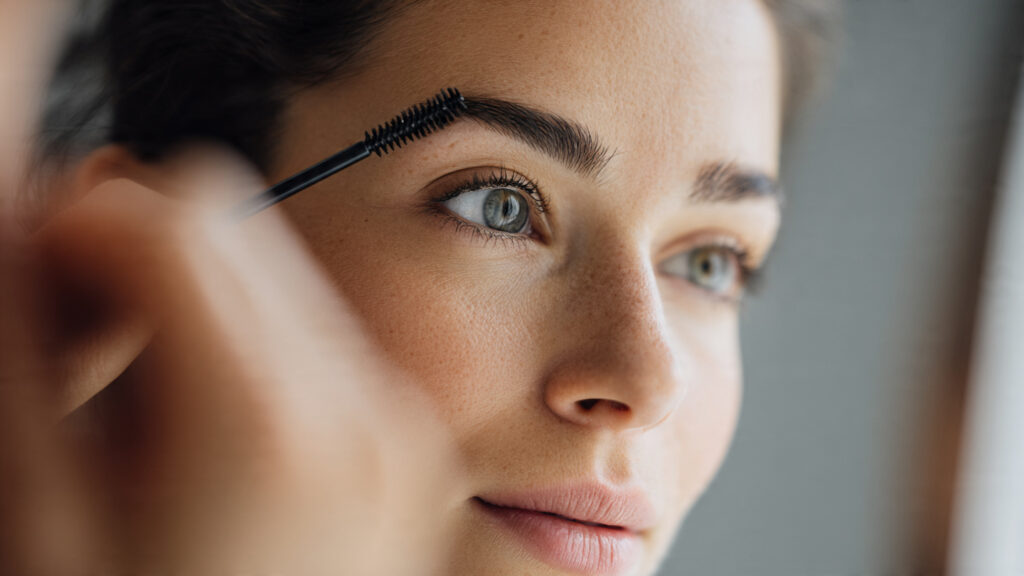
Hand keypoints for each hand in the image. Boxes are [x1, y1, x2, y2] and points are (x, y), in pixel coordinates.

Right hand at [0, 10, 461, 570]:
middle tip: (85, 321)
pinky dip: (252, 335)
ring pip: (281, 260)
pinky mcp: (406, 436)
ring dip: (196, 286)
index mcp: (269, 422)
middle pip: (231, 212)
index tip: (36, 265)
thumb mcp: (52, 516)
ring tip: (151, 388)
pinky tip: (212, 416)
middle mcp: (361, 405)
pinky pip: (326, 327)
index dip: (77, 217)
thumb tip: (36, 210)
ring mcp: (397, 421)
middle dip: (141, 238)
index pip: (168, 214)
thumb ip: (38, 351)